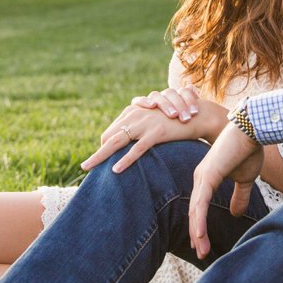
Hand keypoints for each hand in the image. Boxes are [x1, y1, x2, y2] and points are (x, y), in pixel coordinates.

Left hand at [78, 91, 205, 172]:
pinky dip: (125, 160)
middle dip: (97, 153)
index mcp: (134, 112)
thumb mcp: (156, 120)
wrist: (198, 114)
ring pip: (116, 142)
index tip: (102, 158)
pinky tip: (115, 170)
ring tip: (88, 168)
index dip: (106, 145)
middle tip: (84, 167)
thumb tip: (135, 142)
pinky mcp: (155, 133)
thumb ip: (144, 127)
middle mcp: (135, 115)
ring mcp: (144, 124)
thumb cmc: (178, 119)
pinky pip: (137, 149)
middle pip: (109, 136)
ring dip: (100, 157)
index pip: (112, 131)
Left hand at [187, 123, 263, 260]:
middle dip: (197, 234)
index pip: (200, 208)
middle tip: (201, 253)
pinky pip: (201, 202)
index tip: (202, 244)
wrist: (253, 130)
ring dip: (198, 232)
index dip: (200, 226)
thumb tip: (236, 214)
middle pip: (195, 212)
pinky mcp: (208, 175)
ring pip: (196, 210)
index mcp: (207, 179)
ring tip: (201, 251)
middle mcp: (200, 179)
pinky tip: (199, 235)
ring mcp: (203, 177)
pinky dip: (199, 219)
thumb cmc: (249, 149)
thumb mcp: (245, 179)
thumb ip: (240, 196)